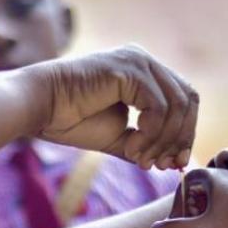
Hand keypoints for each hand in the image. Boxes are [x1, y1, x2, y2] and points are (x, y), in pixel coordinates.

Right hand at [21, 45, 199, 169]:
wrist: (39, 107)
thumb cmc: (70, 120)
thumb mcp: (118, 137)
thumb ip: (145, 144)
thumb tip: (174, 162)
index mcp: (143, 73)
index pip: (183, 100)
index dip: (185, 133)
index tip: (174, 163)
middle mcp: (144, 61)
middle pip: (188, 100)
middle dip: (181, 138)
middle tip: (164, 165)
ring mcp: (138, 62)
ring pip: (177, 105)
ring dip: (162, 141)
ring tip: (140, 159)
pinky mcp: (129, 69)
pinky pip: (159, 107)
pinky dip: (151, 134)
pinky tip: (132, 147)